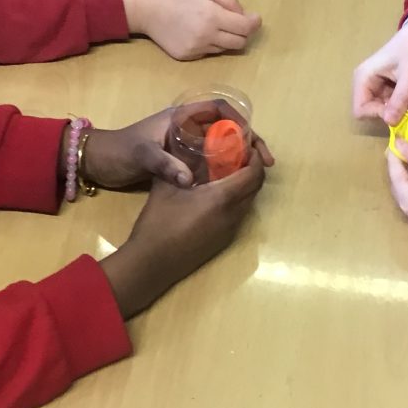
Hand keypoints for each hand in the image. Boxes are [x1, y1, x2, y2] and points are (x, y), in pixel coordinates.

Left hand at [84, 107, 274, 190]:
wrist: (97, 162)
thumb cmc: (119, 151)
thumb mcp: (141, 155)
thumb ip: (164, 165)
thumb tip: (189, 180)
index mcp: (180, 116)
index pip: (218, 108)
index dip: (239, 120)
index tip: (252, 140)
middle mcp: (186, 126)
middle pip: (226, 126)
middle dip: (248, 141)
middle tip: (263, 162)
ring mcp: (184, 143)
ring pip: (220, 144)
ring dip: (239, 156)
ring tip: (254, 173)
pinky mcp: (180, 158)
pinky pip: (210, 159)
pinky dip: (225, 167)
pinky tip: (232, 182)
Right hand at [100, 147, 268, 317]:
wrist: (152, 264)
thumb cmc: (158, 223)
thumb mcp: (165, 187)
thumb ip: (178, 164)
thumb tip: (183, 146)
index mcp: (222, 199)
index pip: (253, 174)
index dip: (255, 157)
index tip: (247, 144)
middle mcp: (233, 215)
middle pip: (255, 187)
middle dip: (251, 168)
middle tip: (236, 153)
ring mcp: (230, 230)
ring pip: (248, 201)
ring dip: (244, 184)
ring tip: (225, 169)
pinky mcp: (223, 240)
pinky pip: (238, 213)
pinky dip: (235, 198)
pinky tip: (214, 193)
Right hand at [122, 0, 260, 59]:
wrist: (144, 8)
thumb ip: (226, 0)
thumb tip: (244, 14)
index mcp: (212, 17)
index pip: (244, 28)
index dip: (254, 23)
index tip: (255, 18)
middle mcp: (206, 36)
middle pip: (239, 43)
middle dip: (243, 33)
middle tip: (238, 22)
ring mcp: (196, 49)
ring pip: (223, 49)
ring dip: (226, 38)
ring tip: (215, 24)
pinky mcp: (186, 56)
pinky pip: (207, 52)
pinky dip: (210, 43)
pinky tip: (199, 30)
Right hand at [352, 8, 407, 124]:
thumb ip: (399, 100)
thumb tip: (389, 123)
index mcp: (364, 78)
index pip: (361, 110)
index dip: (379, 114)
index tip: (400, 111)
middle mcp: (367, 83)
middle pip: (375, 111)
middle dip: (396, 111)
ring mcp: (378, 85)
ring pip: (387, 109)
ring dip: (405, 107)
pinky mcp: (390, 87)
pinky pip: (395, 103)